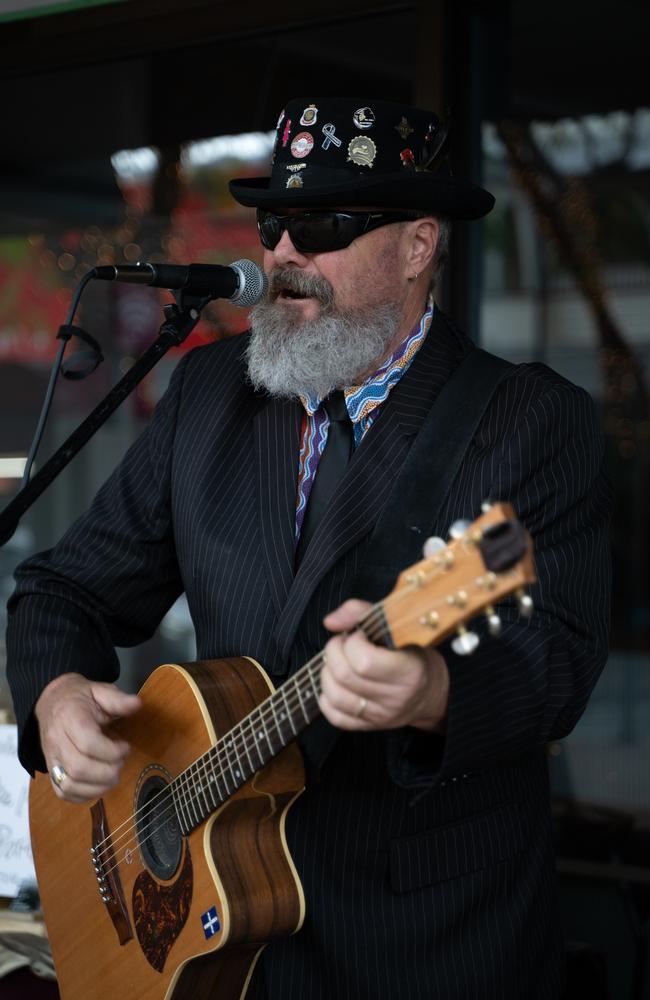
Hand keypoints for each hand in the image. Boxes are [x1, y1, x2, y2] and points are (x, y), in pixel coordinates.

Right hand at [34, 673, 140, 802]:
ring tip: (113, 776)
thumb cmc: (80, 698)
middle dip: (107, 772)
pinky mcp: (51, 770)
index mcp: (69, 718)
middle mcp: (56, 740)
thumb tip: (138, 704)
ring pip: (69, 785)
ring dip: (97, 787)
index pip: (88, 743)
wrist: (52, 701)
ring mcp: (51, 758)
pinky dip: (84, 795)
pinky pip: (63, 792)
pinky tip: (99, 785)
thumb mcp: (100, 690)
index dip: (112, 751)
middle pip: (79, 768)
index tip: (125, 747)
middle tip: (120, 763)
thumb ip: (118, 699)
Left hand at [319, 599, 448, 731]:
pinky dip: (326, 697)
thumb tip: (330, 622)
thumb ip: (363, 613)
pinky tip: (337, 682)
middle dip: (334, 652)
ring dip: (327, 672)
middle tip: (343, 643)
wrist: (429, 691)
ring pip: (335, 696)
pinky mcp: (369, 726)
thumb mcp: (397, 626)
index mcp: (409, 671)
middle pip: (345, 676)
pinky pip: (334, 716)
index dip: (352, 642)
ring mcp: (381, 715)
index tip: (359, 635)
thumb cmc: (412, 654)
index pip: (364, 661)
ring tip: (338, 661)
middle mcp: (396, 698)